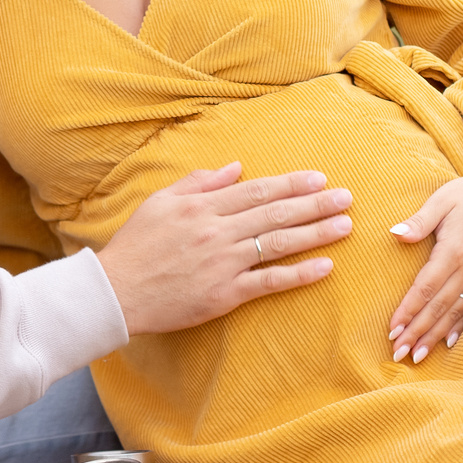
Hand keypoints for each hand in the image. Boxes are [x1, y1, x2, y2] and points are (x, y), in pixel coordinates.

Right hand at [98, 163, 351, 337]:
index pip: (257, 190)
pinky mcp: (224, 294)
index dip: (291, 184)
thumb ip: (199, 183)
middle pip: (276, 213)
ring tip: (344, 225)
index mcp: (202, 207)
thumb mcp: (160, 202)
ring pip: (279, 243)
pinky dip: (298, 274)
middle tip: (347, 197)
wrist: (115, 292)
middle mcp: (217, 231)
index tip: (318, 178)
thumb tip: (235, 168)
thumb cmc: (135, 246)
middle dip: (315, 203)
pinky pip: (269, 282)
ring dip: (316, 233)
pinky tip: (324, 266)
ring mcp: (223, 263)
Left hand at [387, 157, 462, 362]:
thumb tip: (395, 234)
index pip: (425, 288)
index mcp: (454, 250)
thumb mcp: (442, 199)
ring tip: (418, 356)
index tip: (392, 329)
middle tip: (398, 353)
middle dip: (417, 332)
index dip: (408, 310)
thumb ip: (419, 221)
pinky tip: (449, 343)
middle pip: (438, 307)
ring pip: (454, 312)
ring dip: (435, 335)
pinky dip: (460, 327)